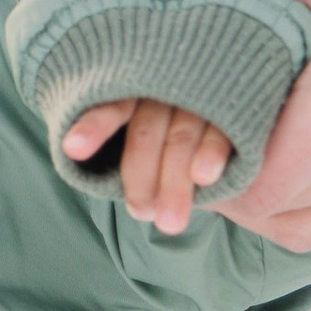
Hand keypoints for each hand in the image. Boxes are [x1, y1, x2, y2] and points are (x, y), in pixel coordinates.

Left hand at [60, 94, 230, 231]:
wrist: (237, 99)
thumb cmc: (175, 123)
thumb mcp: (149, 128)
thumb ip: (130, 149)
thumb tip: (95, 175)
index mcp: (138, 88)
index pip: (112, 107)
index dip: (94, 126)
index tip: (73, 149)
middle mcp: (165, 86)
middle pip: (146, 132)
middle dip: (141, 177)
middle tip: (142, 215)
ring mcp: (200, 95)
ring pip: (181, 137)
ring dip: (174, 181)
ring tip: (169, 224)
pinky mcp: (235, 105)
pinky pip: (220, 130)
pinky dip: (211, 152)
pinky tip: (204, 177)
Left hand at [104, 0, 310, 249]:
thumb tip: (97, 1)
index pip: (264, 184)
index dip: (202, 172)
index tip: (163, 133)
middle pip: (285, 208)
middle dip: (222, 184)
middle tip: (172, 139)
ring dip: (265, 195)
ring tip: (218, 143)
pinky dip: (310, 191)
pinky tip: (273, 145)